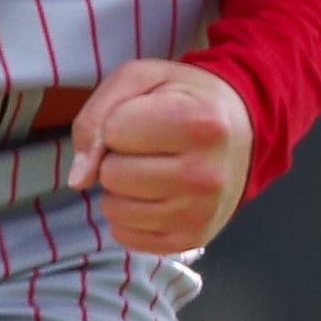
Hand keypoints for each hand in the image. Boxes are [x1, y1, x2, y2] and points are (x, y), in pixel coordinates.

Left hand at [65, 59, 251, 254]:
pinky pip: (125, 236)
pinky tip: (154, 194)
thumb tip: (79, 178)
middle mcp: (205, 175)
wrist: (241, 132)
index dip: (118, 120)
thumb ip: (97, 114)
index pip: (113, 131)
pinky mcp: (191, 240)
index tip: (146, 116)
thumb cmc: (184, 99)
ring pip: (114, 209)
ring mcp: (200, 214)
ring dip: (120, 187)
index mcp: (199, 123)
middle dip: (117, 156)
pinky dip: (128, 215)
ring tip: (152, 167)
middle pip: (111, 174)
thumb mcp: (141, 80)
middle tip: (149, 145)